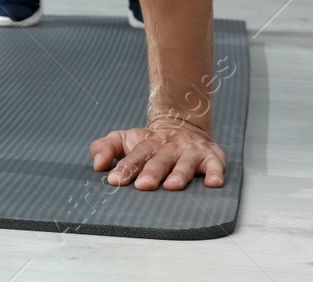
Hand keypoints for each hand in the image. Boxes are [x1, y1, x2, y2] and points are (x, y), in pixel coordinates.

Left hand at [88, 115, 225, 190]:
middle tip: (143, 185)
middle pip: (158, 160)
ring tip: (172, 186)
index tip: (115, 180)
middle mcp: (168, 148)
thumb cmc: (150, 142)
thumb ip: (105, 148)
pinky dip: (215, 173)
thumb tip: (97, 164)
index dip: (125, 168)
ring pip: (185, 164)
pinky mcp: (211, 157)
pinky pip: (215, 166)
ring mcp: (189, 152)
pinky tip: (213, 183)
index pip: (133, 157)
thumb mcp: (124, 140)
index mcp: (146, 145)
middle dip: (151, 172)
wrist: (183, 125)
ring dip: (179, 175)